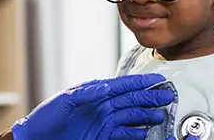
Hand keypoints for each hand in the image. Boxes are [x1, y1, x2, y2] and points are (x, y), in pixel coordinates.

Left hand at [11, 74, 176, 139]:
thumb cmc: (45, 118)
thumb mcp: (65, 101)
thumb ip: (87, 93)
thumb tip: (106, 87)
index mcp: (94, 93)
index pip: (121, 86)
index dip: (140, 83)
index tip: (157, 80)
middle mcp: (101, 107)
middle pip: (131, 101)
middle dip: (150, 98)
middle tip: (168, 96)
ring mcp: (103, 123)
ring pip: (130, 118)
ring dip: (146, 116)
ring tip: (160, 115)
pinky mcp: (102, 137)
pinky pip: (123, 135)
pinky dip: (135, 134)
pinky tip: (145, 133)